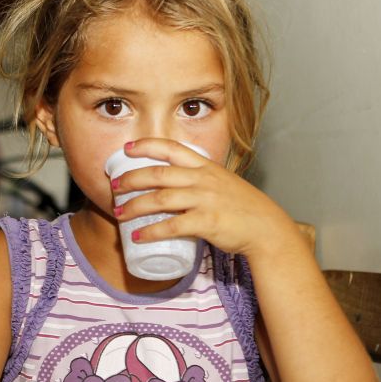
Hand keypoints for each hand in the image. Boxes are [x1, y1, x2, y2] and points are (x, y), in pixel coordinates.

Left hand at [110, 138, 300, 260]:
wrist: (266, 228)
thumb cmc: (243, 208)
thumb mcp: (222, 183)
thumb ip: (200, 180)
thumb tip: (173, 186)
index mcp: (206, 166)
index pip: (171, 148)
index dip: (146, 146)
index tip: (127, 148)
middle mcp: (203, 179)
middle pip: (158, 174)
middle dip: (131, 179)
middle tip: (114, 187)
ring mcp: (205, 200)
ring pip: (160, 199)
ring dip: (135, 206)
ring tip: (119, 213)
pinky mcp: (206, 222)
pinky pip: (172, 226)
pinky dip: (151, 231)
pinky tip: (138, 235)